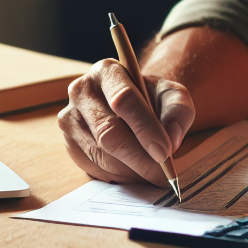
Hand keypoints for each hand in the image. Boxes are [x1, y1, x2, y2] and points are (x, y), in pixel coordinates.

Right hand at [58, 59, 194, 185]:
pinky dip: (118, 176)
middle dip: (139, 157)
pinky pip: (93, 168)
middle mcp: (81, 91)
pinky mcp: (68, 144)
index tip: (165, 151)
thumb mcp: (173, 95)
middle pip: (109, 131)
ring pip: (101, 154)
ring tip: (152, 173)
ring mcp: (70, 119)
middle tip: (162, 175)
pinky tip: (134, 172)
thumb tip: (171, 140)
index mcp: (107, 71)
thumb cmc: (152, 98)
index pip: (124, 99)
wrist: (131, 106)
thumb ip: (178, 112)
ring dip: (130, 170)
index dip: (145, 128)